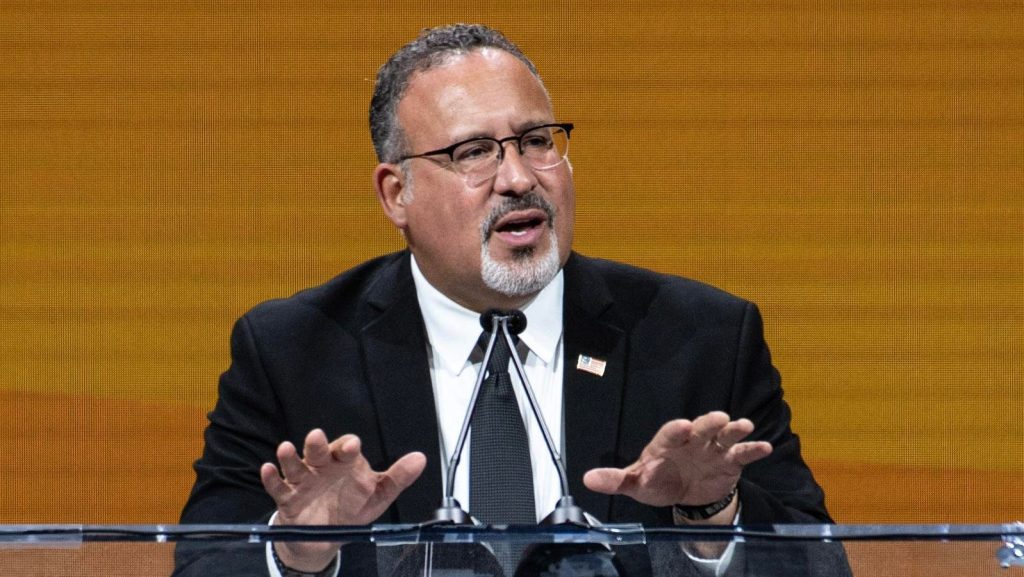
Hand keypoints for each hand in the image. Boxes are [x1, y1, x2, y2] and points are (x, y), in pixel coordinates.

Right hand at [260, 429, 425, 571]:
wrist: (326, 537)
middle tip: (317, 437)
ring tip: (286, 448)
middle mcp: (322, 468)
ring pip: (295, 465)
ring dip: (290, 457)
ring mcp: (303, 482)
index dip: (348, 447)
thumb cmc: (352, 507)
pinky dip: (271, 478)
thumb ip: (398, 477)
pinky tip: (267, 469)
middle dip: (318, 445)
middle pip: (318, 452)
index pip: (346, 450)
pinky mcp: (288, 498)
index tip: (353, 446)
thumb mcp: (378, 494)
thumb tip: (421, 459)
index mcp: (344, 463)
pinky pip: (278, 487)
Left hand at [583, 412, 771, 515]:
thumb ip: (616, 480)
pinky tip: (764, 448)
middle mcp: (692, 441)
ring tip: (743, 425)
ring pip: (724, 436)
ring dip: (733, 430)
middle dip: (708, 423)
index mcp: (667, 443)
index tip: (683, 426)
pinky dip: (753, 450)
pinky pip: (743, 454)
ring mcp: (713, 450)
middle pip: (701, 428)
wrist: (686, 494)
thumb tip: (588, 479)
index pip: (671, 433)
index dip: (676, 430)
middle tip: (718, 417)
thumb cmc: (658, 481)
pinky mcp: (730, 462)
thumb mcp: (637, 483)